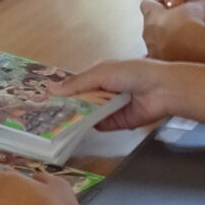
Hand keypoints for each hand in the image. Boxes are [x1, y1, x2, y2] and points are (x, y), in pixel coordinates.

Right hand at [56, 58, 190, 131]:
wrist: (161, 90)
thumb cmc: (132, 73)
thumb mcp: (101, 73)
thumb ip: (77, 83)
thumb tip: (51, 89)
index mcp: (99, 75)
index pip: (76, 85)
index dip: (62, 91)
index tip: (43, 99)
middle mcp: (103, 92)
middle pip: (80, 101)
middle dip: (66, 107)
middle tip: (46, 115)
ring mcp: (110, 108)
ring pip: (88, 115)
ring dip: (77, 118)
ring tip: (56, 125)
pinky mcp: (117, 123)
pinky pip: (100, 126)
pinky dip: (92, 127)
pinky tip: (77, 130)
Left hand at [140, 0, 204, 56]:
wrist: (194, 48)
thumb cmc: (191, 23)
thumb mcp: (197, 7)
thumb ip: (196, 3)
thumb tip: (202, 2)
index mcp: (151, 16)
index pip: (146, 4)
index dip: (157, 3)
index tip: (169, 5)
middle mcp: (147, 33)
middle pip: (150, 25)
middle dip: (163, 24)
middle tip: (179, 24)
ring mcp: (151, 50)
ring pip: (154, 43)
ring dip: (165, 41)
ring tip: (183, 41)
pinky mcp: (159, 63)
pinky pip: (160, 59)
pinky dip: (168, 56)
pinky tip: (181, 55)